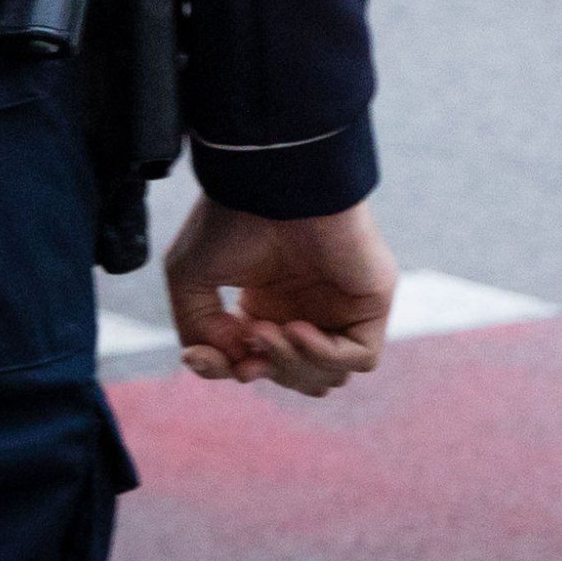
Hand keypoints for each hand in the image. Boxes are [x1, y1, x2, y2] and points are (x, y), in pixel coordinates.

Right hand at [163, 197, 391, 396]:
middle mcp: (307, 307)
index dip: (227, 369)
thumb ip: (199, 330)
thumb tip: (235, 363)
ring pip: (327, 376)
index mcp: (268, 303)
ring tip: (267, 329)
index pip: (256, 364)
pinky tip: (296, 328)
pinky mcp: (372, 299)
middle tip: (248, 342)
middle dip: (265, 371)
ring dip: (290, 366)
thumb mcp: (189, 279)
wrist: (272, 182)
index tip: (201, 356)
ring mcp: (343, 304)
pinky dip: (324, 355)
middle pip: (294, 378)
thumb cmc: (231, 218)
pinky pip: (361, 356)